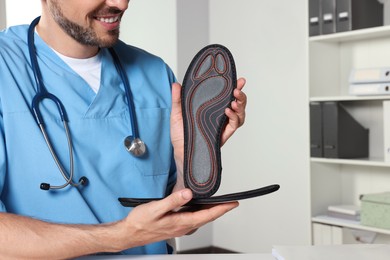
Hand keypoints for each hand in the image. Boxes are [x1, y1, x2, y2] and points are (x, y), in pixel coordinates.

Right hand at [116, 189, 238, 249]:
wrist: (130, 233)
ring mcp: (179, 227)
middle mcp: (183, 226)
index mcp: (181, 222)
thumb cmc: (140, 222)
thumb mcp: (156, 209)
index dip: (222, 209)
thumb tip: (188, 193)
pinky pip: (192, 218)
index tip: (233, 204)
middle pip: (207, 217)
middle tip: (230, 202)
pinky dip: (200, 212)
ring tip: (218, 202)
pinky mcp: (175, 225)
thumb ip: (173, 200)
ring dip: (210, 211)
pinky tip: (198, 205)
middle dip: (220, 209)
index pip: (207, 216)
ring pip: (200, 218)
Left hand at [170, 78, 246, 188]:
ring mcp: (222, 126)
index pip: (226, 96)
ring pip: (239, 114)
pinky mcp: (223, 135)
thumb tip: (175, 84)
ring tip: (235, 100)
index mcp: (212, 109)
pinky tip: (228, 111)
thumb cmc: (180, 134)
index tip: (239, 79)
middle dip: (241, 96)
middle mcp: (220, 117)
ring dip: (240, 106)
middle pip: (237, 104)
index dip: (234, 87)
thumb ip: (177, 99)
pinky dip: (234, 117)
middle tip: (238, 89)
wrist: (181, 152)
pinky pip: (233, 125)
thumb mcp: (176, 114)